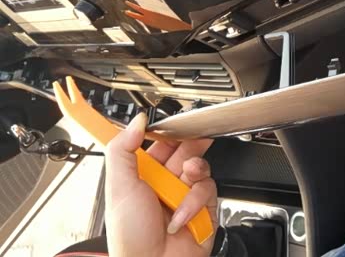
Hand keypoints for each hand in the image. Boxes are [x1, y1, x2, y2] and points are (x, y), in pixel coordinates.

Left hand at [104, 113, 216, 256]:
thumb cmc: (130, 238)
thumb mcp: (118, 188)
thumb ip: (123, 150)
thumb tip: (136, 121)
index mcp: (144, 175)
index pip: (160, 142)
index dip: (168, 132)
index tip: (173, 124)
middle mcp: (166, 183)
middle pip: (186, 149)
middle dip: (189, 147)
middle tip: (185, 146)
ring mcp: (186, 194)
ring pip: (200, 166)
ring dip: (192, 174)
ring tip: (182, 184)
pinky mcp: (205, 207)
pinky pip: (209, 188)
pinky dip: (195, 202)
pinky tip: (181, 215)